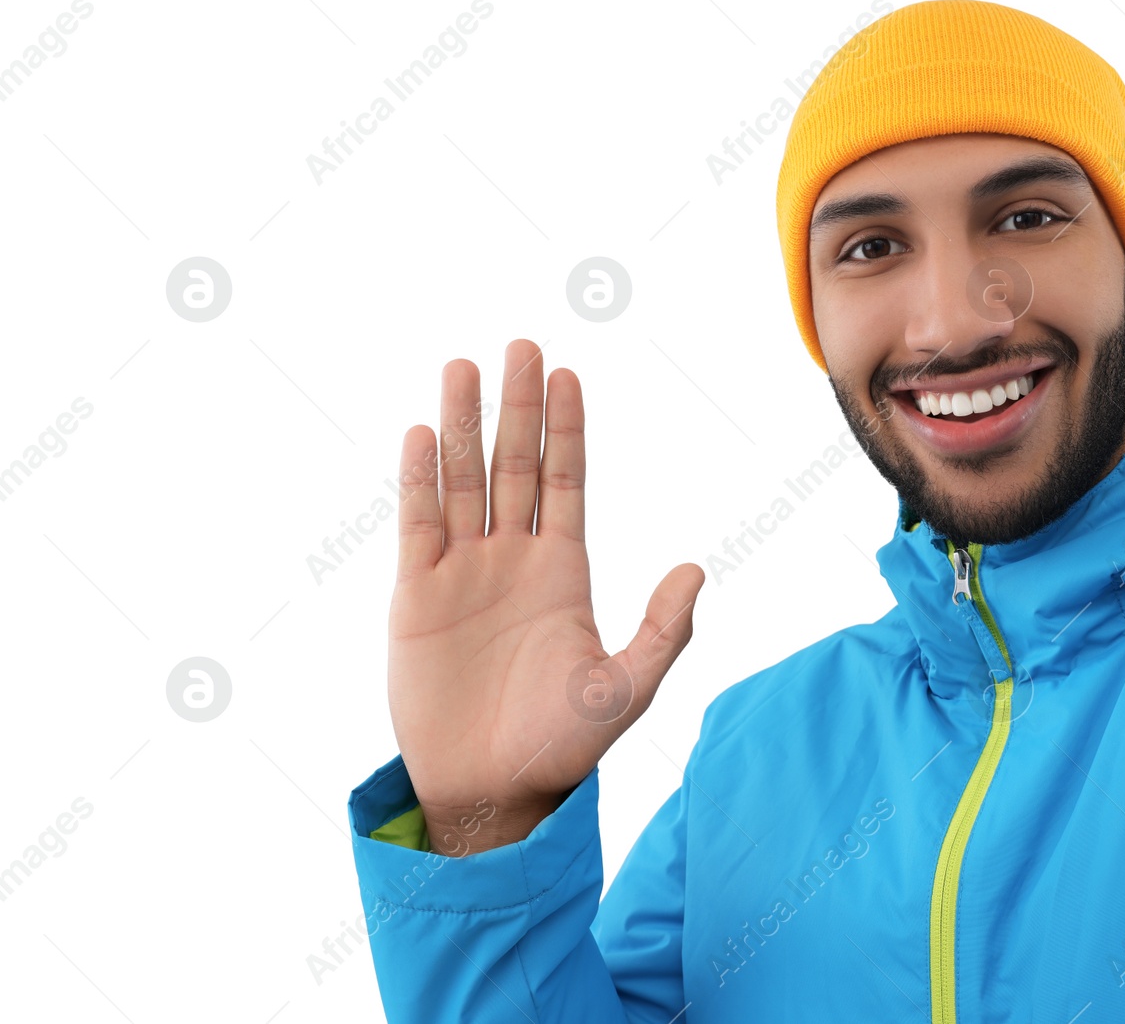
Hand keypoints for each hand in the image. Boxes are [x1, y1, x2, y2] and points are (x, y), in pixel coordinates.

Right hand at [386, 340, 703, 852]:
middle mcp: (513, 559)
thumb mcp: (625, 690)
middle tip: (521, 344)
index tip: (567, 373)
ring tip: (462, 367)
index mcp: (564, 570)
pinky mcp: (416, 595)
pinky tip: (422, 434)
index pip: (567, 480)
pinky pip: (418, 524)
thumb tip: (696, 569)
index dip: (568, 428)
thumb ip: (663, 630)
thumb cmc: (561, 746)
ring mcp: (463, 572)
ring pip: (463, 480)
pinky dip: (419, 479)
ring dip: (462, 425)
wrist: (491, 791)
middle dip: (518, 405)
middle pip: (516, 464)